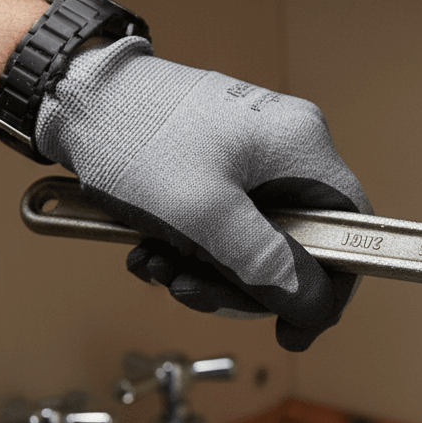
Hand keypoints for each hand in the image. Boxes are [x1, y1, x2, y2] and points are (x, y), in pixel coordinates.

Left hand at [35, 37, 370, 349]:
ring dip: (209, 270)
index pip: (351, 231)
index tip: (296, 325)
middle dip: (244, 281)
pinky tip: (155, 248)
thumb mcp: (202, 214)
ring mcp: (255, 155)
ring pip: (258, 242)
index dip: (330, 288)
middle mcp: (288, 147)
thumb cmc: (132, 134)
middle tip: (194, 291)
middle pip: (299, 246)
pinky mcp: (224, 164)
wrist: (70, 96)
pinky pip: (229, 226)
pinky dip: (194, 249)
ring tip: (160, 265)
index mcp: (302, 148)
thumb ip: (265, 264)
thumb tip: (312, 306)